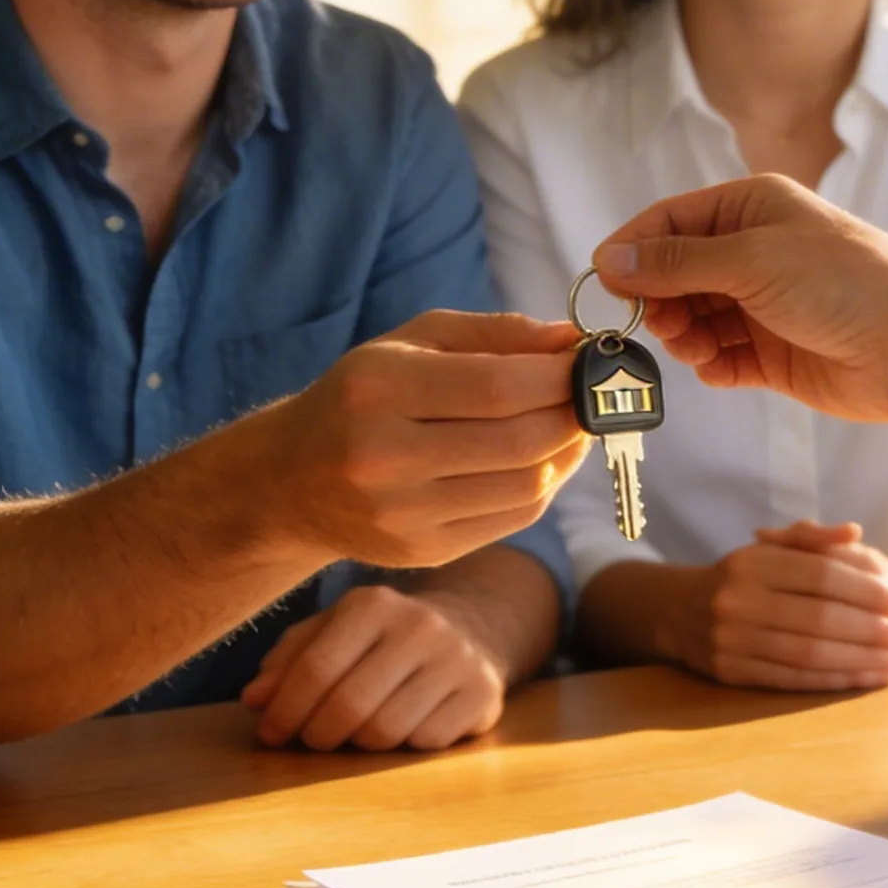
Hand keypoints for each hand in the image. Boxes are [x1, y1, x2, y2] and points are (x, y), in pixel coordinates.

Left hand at [241, 584, 509, 750]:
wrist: (468, 630)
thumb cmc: (381, 638)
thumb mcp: (333, 631)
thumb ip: (290, 660)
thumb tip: (255, 699)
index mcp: (373, 603)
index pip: (316, 668)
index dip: (285, 710)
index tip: (270, 733)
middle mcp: (419, 624)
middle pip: (349, 705)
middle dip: (318, 735)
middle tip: (312, 740)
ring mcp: (456, 658)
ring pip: (386, 731)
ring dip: (361, 744)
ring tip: (357, 731)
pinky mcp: (483, 692)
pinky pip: (426, 742)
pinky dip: (405, 747)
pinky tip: (404, 727)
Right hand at [265, 310, 589, 569]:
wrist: (291, 481)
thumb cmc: (362, 395)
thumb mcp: (411, 341)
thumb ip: (493, 335)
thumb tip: (569, 339)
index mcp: (379, 390)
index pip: (496, 387)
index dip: (558, 375)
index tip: (592, 359)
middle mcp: (385, 457)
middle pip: (518, 441)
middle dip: (574, 413)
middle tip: (596, 392)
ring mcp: (403, 514)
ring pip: (524, 485)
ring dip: (568, 452)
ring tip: (577, 422)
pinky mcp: (421, 552)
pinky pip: (512, 519)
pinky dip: (545, 485)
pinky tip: (548, 457)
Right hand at [593, 176, 887, 435]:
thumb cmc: (841, 282)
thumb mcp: (750, 260)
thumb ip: (676, 263)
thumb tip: (610, 260)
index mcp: (750, 209)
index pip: (670, 221)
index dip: (634, 249)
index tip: (603, 282)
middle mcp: (752, 251)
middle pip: (675, 273)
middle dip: (659, 300)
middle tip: (659, 324)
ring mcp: (761, 304)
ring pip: (692, 318)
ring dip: (682, 336)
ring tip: (695, 349)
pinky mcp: (771, 353)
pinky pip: (719, 357)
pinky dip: (711, 365)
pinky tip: (721, 368)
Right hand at [686, 521, 887, 691]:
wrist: (677, 611)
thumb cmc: (738, 577)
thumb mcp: (768, 549)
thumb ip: (812, 539)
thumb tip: (855, 531)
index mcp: (752, 562)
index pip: (819, 574)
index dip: (862, 589)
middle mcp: (739, 600)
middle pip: (818, 617)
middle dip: (869, 629)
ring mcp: (732, 639)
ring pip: (808, 653)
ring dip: (857, 660)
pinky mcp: (732, 672)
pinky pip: (791, 680)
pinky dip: (831, 681)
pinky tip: (860, 679)